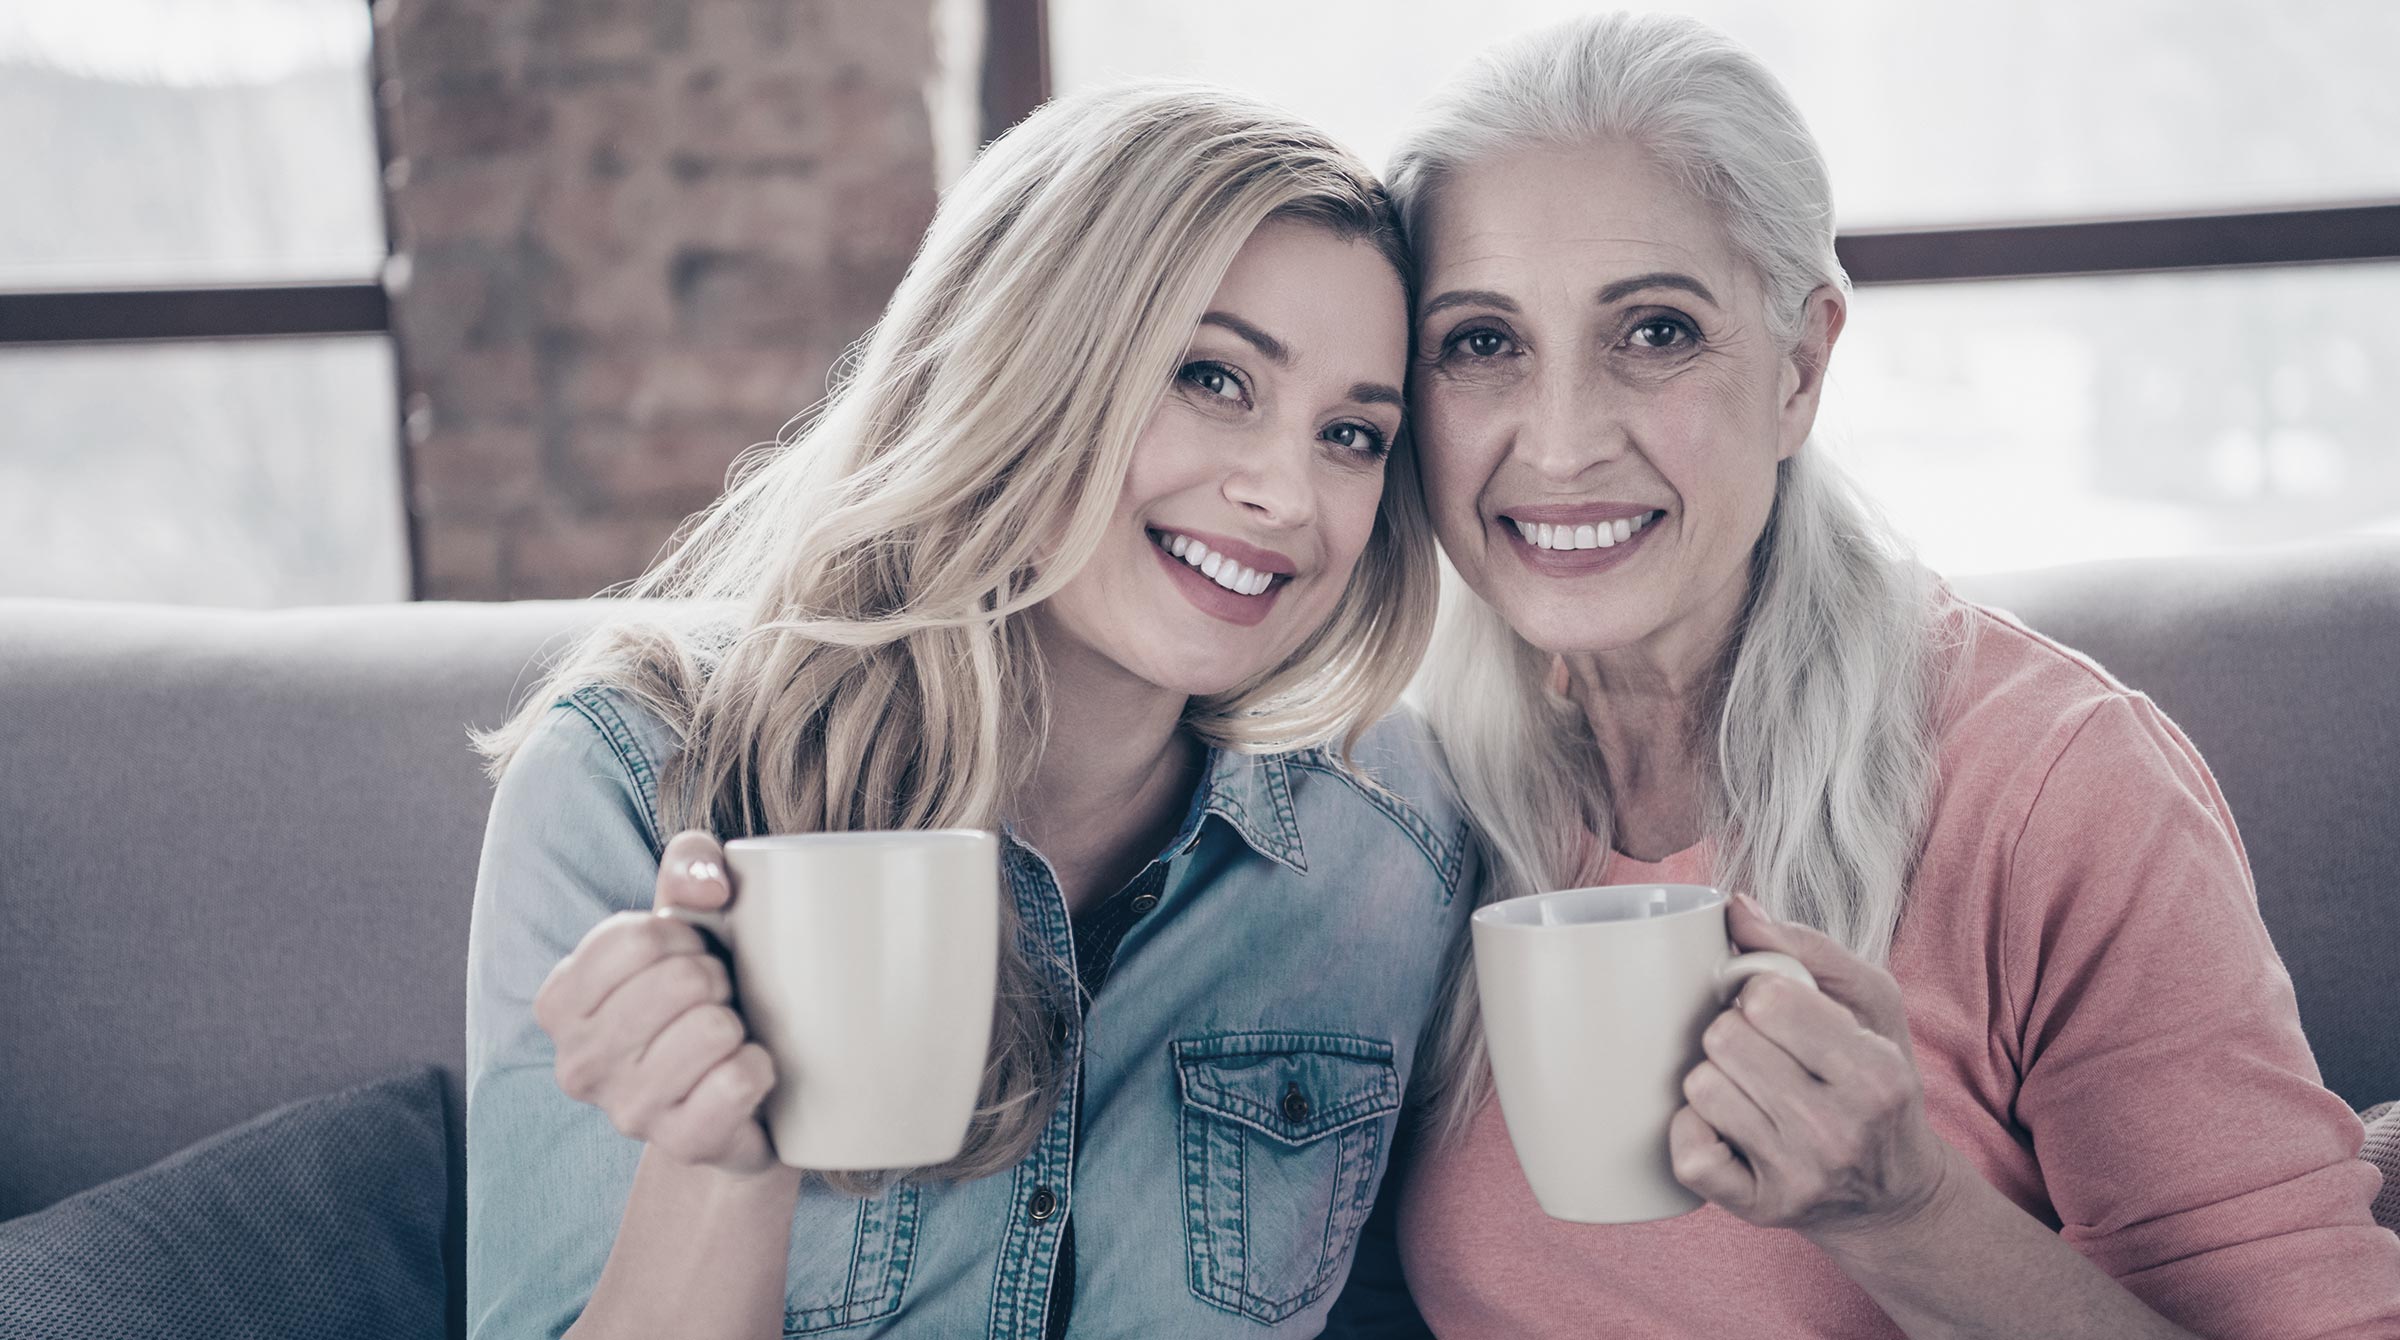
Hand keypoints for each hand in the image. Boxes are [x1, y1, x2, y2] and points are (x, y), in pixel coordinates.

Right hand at [532, 830, 778, 1176]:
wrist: (735, 1100)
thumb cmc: (701, 995)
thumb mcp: (688, 919)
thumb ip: (689, 865)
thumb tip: (711, 886)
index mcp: (559, 1002)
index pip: (638, 936)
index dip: (685, 935)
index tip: (688, 958)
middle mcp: (577, 1064)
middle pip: (681, 980)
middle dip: (716, 979)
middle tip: (714, 1002)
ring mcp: (627, 1113)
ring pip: (713, 1029)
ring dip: (738, 1022)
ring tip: (725, 1038)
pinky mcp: (683, 1145)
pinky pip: (739, 1081)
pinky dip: (761, 1067)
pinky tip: (746, 1074)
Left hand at [1667, 893, 1956, 1239]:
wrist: (1891, 1194)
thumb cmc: (1875, 1081)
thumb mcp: (1872, 1004)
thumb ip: (1807, 946)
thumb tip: (1734, 906)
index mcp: (1875, 1072)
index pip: (1768, 1000)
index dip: (1761, 994)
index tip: (1780, 1012)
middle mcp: (1840, 1130)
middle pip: (1724, 1039)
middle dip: (1735, 1033)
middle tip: (1764, 1052)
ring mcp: (1798, 1175)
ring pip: (1701, 1088)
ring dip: (1714, 1078)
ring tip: (1751, 1088)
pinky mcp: (1759, 1209)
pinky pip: (1689, 1155)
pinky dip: (1692, 1132)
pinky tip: (1723, 1127)